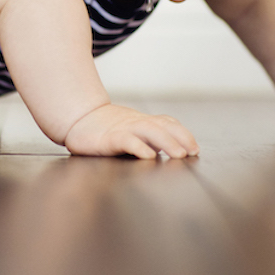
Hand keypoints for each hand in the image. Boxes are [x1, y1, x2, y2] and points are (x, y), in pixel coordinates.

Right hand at [64, 103, 200, 158]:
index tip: (194, 148)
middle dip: (180, 138)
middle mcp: (136, 123)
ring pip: (149, 130)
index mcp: (143, 122)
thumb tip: (170, 149)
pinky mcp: (109, 138)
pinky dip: (140, 147)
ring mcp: (123, 129)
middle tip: (192, 152)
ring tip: (178, 154)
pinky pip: (127, 141)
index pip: (167, 123)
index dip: (183, 134)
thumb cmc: (105, 129)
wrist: (79, 119)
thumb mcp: (131, 131)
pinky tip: (149, 155)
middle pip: (163, 126)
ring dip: (167, 142)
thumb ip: (149, 138)